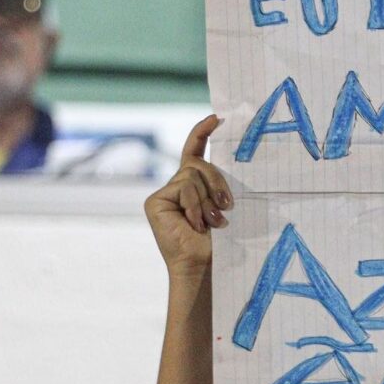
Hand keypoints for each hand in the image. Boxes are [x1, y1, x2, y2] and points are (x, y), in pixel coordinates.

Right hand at [145, 115, 233, 278]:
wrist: (203, 265)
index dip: (202, 132)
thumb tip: (224, 163)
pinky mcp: (155, 201)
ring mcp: (164, 193)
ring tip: (212, 223)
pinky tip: (196, 224)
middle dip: (217, 182)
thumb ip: (217, 185)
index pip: (194, 152)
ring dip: (207, 200)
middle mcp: (177, 186)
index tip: (217, 118)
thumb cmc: (219, 242)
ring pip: (192, 175)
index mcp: (194, 186)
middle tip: (227, 207)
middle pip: (199, 164)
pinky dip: (195, 206)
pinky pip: (183, 188)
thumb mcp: (222, 207)